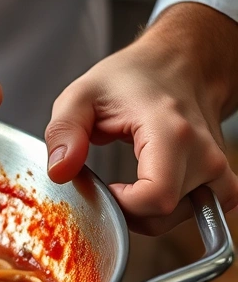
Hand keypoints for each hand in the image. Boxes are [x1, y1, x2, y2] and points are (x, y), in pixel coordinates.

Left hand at [45, 2, 237, 234]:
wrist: (178, 63)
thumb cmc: (131, 78)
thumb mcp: (81, 95)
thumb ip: (64, 132)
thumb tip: (60, 172)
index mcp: (171, 133)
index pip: (155, 199)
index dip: (120, 205)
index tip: (102, 187)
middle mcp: (204, 153)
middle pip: (162, 216)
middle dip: (126, 211)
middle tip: (109, 185)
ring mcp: (219, 167)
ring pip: (180, 219)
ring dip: (147, 213)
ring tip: (128, 185)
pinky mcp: (222, 176)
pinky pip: (200, 212)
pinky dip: (172, 211)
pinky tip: (151, 189)